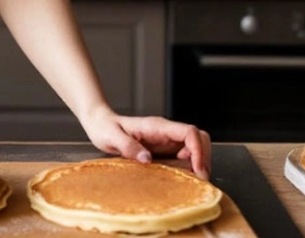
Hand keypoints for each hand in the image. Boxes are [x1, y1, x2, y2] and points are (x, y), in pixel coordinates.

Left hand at [79, 105, 211, 180]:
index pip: (189, 132)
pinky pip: (185, 156)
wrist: (100, 124)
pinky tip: (183, 179)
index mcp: (158, 127)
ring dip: (199, 163)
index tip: (197, 169)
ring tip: (193, 182)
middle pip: (199, 138)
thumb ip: (128, 146)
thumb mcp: (112, 138)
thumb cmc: (105, 128)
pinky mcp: (164, 149)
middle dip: (204, 158)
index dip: (198, 150)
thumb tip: (147, 159)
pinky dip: (190, 167)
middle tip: (199, 180)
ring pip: (195, 147)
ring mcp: (167, 140)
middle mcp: (167, 132)